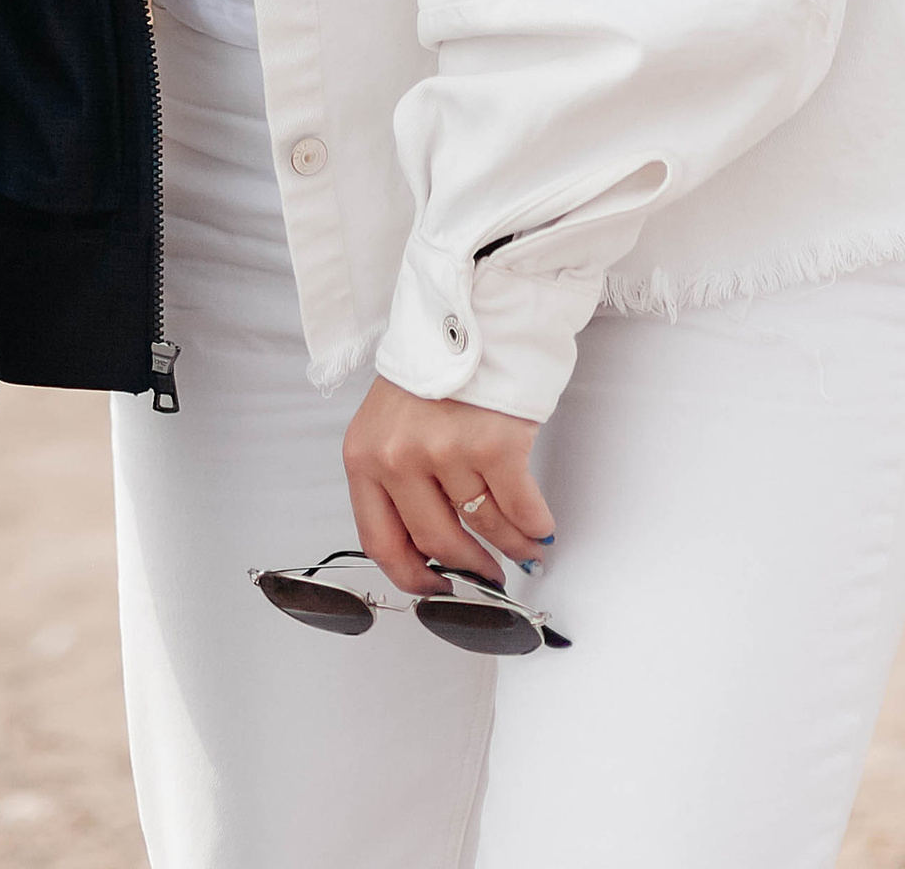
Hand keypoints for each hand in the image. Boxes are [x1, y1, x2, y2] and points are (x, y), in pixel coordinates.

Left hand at [343, 374, 551, 594]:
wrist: (469, 312)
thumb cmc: (432, 369)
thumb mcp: (389, 424)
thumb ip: (398, 481)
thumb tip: (430, 548)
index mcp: (364, 456)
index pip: (379, 540)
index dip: (412, 577)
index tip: (436, 591)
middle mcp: (399, 457)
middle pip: (438, 543)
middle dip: (471, 568)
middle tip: (489, 575)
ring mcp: (446, 451)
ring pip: (485, 528)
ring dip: (512, 547)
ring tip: (525, 549)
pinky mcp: (495, 444)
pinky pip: (521, 508)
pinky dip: (536, 525)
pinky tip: (540, 526)